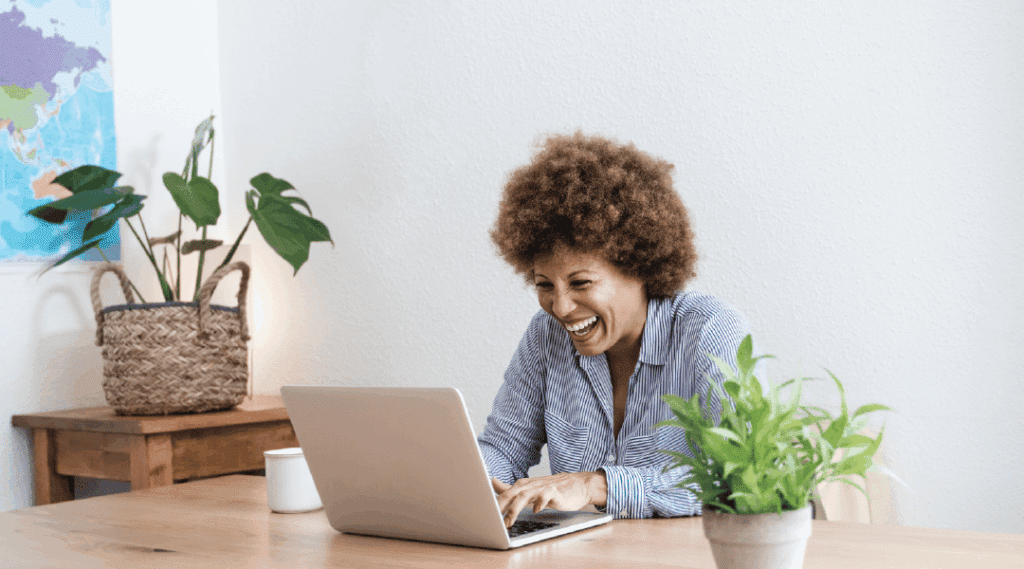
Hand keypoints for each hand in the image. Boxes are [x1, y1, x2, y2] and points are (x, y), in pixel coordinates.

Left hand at [491, 472, 606, 527]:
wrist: (578, 485)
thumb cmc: (552, 489)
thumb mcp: (529, 489)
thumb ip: (511, 488)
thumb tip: (492, 482)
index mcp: (522, 485)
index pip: (504, 494)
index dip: (493, 505)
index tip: (484, 515)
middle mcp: (530, 485)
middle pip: (511, 494)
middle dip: (500, 507)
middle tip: (492, 520)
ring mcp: (542, 487)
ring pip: (524, 495)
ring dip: (515, 508)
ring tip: (509, 520)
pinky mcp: (555, 491)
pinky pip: (545, 495)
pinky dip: (539, 502)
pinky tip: (536, 510)